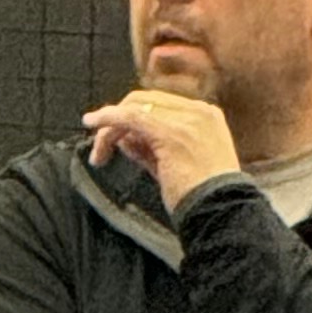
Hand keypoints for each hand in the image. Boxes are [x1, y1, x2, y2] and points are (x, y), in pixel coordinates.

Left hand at [82, 84, 242, 211]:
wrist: (219, 211)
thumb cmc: (198, 198)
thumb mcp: (172, 168)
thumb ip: (149, 149)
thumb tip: (123, 138)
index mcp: (204, 117)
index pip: (160, 105)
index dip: (132, 117)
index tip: (115, 139)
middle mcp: (198, 112)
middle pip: (146, 101)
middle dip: (117, 120)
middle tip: (100, 149)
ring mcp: (187, 119)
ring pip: (136, 108)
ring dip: (109, 128)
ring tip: (98, 156)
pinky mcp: (171, 132)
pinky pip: (132, 116)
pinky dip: (109, 118)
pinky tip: (92, 123)